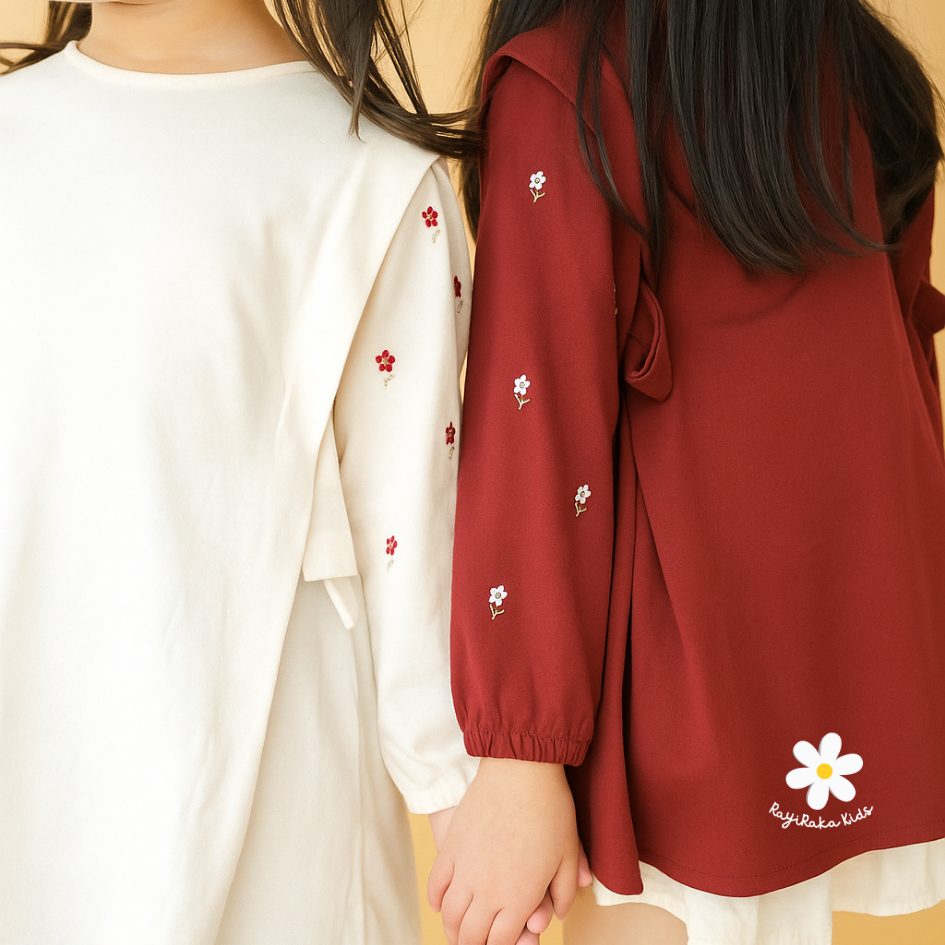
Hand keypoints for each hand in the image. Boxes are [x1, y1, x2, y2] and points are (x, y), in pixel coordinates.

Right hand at [427, 758, 581, 944]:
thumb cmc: (550, 809)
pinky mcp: (451, 848)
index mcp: (518, 897)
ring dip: (453, 930)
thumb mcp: (569, 854)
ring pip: (450, 916)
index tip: (503, 944)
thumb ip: (565, 892)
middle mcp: (487, 890)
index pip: (501, 943)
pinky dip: (436, 901)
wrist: (520, 770)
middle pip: (471, 936)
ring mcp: (465, 869)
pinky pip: (436, 885)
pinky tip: (441, 905)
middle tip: (479, 942)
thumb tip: (557, 913)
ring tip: (459, 932)